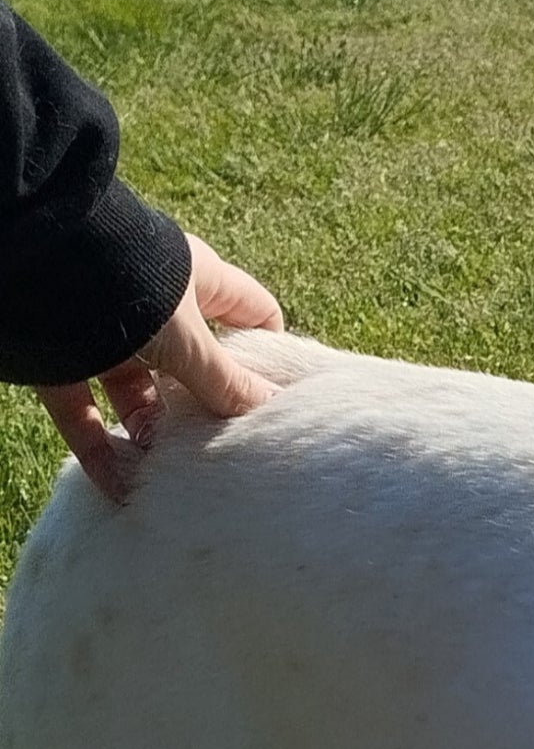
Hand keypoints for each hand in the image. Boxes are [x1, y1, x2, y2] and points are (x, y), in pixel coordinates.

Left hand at [34, 234, 284, 501]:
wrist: (36, 260)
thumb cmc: (133, 287)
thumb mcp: (193, 341)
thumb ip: (230, 382)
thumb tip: (271, 412)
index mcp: (198, 283)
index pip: (252, 313)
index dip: (270, 352)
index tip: (282, 398)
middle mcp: (154, 308)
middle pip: (193, 367)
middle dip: (204, 410)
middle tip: (226, 451)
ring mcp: (106, 334)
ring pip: (137, 394)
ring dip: (151, 436)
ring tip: (169, 477)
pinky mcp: (60, 358)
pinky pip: (85, 412)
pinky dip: (101, 450)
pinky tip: (121, 487)